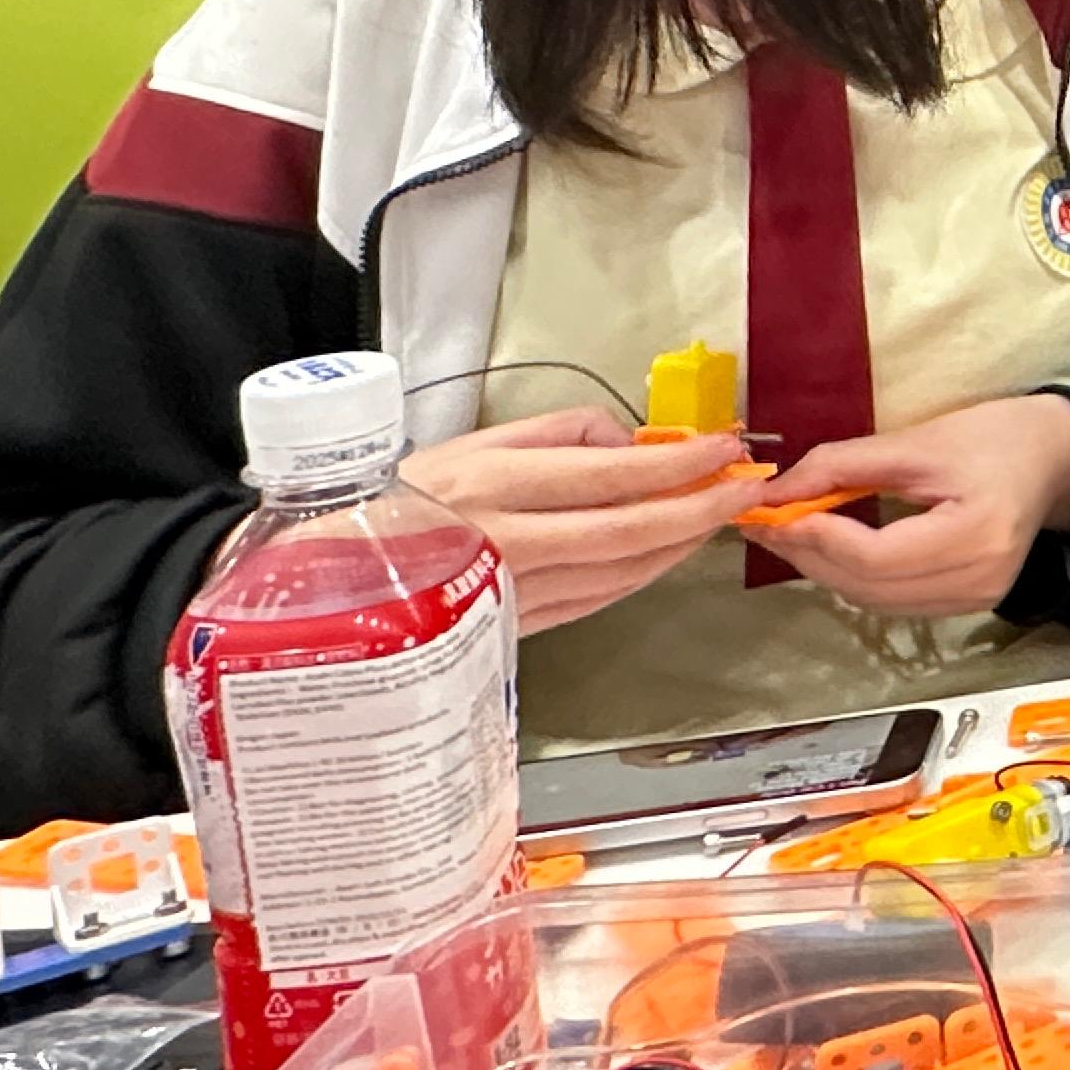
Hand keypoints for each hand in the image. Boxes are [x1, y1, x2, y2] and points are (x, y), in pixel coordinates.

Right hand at [400, 408, 765, 634]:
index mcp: (494, 485)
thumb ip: (560, 435)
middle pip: (629, 532)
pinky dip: (639, 577)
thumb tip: (630, 441)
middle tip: (748, 489)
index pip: (614, 476)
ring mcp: (507, 596)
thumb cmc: (400, 499)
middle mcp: (505, 544)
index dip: (682, 465)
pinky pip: (591, 602)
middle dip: (700, 510)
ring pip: (619, 573)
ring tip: (718, 515)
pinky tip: (666, 555)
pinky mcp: (507, 633)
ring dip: (678, 545)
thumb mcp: (474, 444)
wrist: (321, 579)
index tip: (728, 449)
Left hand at [746, 394, 1069, 617]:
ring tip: (795, 532)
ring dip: (826, 570)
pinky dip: (855, 578)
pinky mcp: (967, 605)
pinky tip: (836, 548)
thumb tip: (775, 491)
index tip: (773, 511)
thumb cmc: (994, 438)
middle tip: (768, 521)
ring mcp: (975, 599)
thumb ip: (844, 465)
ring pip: (873, 601)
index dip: (818, 538)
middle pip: (868, 586)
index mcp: (976, 532)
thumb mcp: (919, 440)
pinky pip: (892, 602)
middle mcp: (979, 580)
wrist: (1052, 458)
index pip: (877, 555)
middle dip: (809, 555)